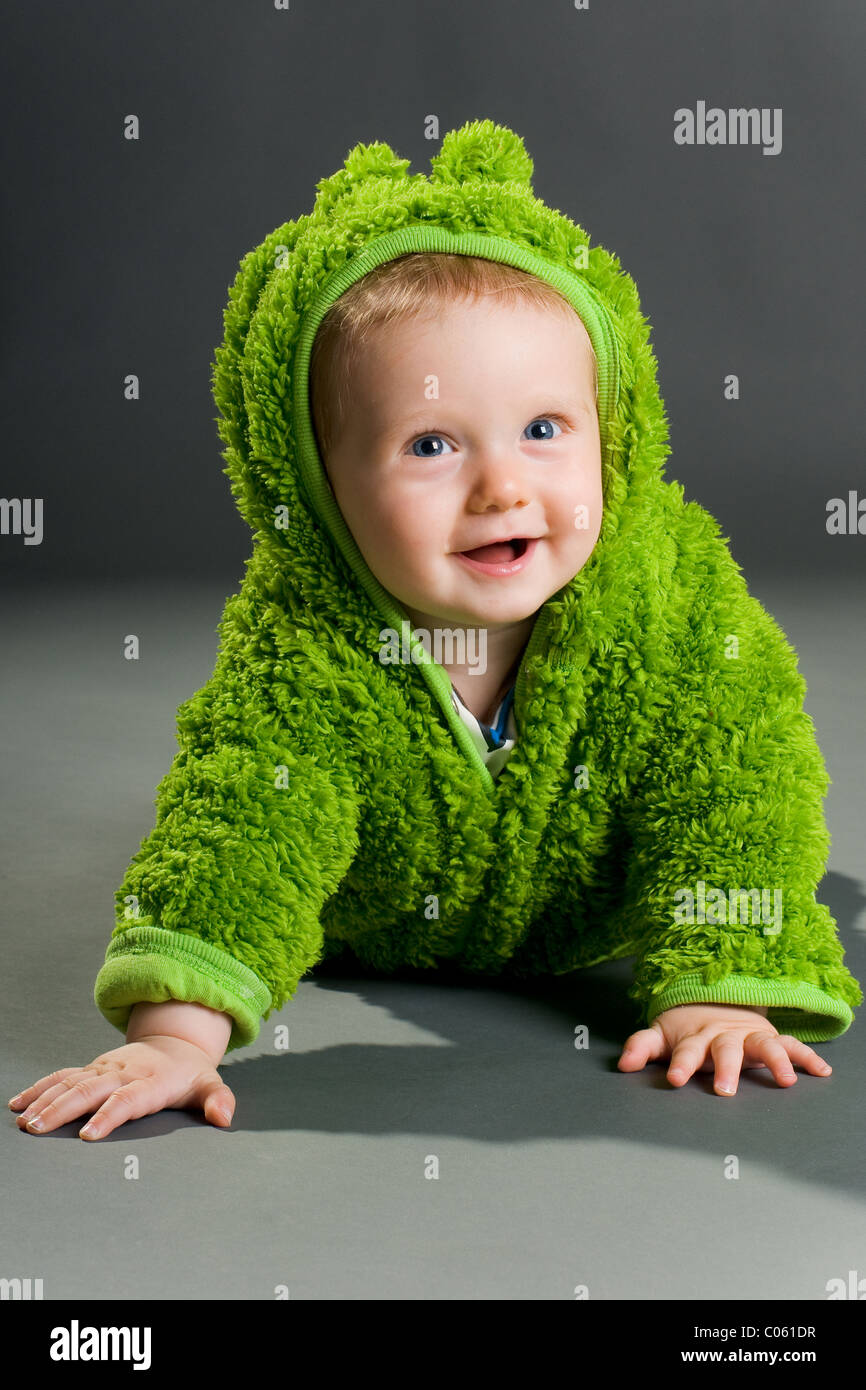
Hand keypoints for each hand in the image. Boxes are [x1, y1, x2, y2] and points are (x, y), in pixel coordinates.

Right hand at [8, 1036, 235, 1139]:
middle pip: (89, 1090)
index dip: (109, 1116)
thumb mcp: (210, 1085)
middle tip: (38, 1128)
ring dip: (45, 1100)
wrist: (175, 1042)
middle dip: (62, 1109)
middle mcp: (123, 1073)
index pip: (127, 1100)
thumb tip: (225, 1117)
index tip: (88, 1135)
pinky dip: (39, 1087)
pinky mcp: (92, 1068)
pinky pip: (62, 1076)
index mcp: (150, 1082)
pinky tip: (19, 1103)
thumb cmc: (190, 1073)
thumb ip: (218, 1100)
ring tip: (24, 1121)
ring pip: (70, 1082)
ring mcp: (104, 1068)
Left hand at [617, 1003, 832, 1095]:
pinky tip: (821, 1071)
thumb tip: (622, 1065)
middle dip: (726, 1069)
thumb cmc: (686, 1026)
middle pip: (725, 1051)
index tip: (674, 1080)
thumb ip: (642, 1047)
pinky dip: (806, 1057)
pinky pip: (790, 1045)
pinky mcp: (768, 1036)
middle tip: (726, 1090)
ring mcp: (748, 1035)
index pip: (685, 1052)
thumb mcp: (660, 1033)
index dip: (679, 1065)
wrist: (714, 999)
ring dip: (775, 1061)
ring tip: (784, 1081)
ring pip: (763, 1045)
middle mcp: (723, 1036)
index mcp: (695, 1038)